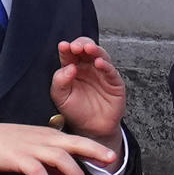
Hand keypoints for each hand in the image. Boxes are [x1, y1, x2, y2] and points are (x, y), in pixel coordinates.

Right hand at [0, 122, 115, 174]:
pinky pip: (36, 170)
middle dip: (94, 150)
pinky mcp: (18, 158)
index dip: (94, 147)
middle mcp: (44, 139)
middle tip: (111, 158)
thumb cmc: (8, 144)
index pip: (77, 140)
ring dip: (74, 171)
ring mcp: (32, 147)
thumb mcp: (34, 146)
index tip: (110, 156)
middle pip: (74, 143)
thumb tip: (68, 170)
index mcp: (49, 135)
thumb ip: (51, 157)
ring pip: (59, 157)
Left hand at [51, 37, 125, 162]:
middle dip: (81, 44)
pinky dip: (106, 65)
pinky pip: (111, 70)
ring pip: (100, 55)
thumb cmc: (76, 111)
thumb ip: (59, 82)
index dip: (67, 48)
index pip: (70, 54)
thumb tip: (68, 68)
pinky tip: (99, 63)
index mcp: (73, 68)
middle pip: (86, 49)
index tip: (63, 46)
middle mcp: (88, 67)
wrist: (91, 129)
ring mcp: (102, 73)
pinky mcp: (114, 81)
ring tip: (88, 49)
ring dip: (95, 50)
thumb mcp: (61, 98)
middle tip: (75, 47)